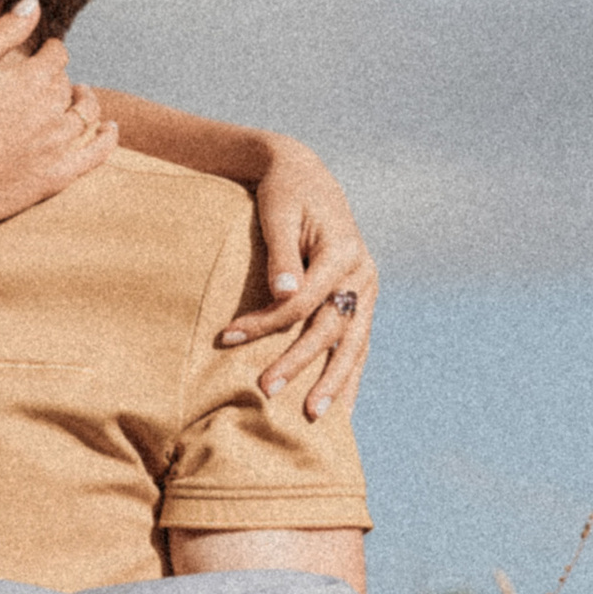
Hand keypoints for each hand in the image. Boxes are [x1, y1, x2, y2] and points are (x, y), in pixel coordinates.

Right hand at [0, 1, 117, 230]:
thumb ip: (3, 33)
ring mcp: (59, 145)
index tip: (41, 52)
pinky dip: (107, 138)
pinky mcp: (58, 176)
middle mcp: (53, 110)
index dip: (49, 50)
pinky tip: (109, 128)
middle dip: (59, 77)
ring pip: (84, 113)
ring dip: (83, 100)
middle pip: (67, 83)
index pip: (56, 54)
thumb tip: (34, 3)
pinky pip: (96, 154)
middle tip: (45, 79)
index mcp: (31, 79)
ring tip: (77, 95)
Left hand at [214, 144, 376, 415]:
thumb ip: (282, 255)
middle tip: (265, 390)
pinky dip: (348, 374)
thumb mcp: (278, 213)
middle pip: (330, 329)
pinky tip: (341, 407)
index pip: (303, 301)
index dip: (265, 322)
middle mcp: (362, 273)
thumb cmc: (284, 192)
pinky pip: (357, 343)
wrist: (305, 174)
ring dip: (335, 383)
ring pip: (354, 345)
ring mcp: (366, 288)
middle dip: (298, 363)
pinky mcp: (361, 299)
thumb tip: (284, 292)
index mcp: (343, 251)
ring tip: (315, 419)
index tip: (226, 337)